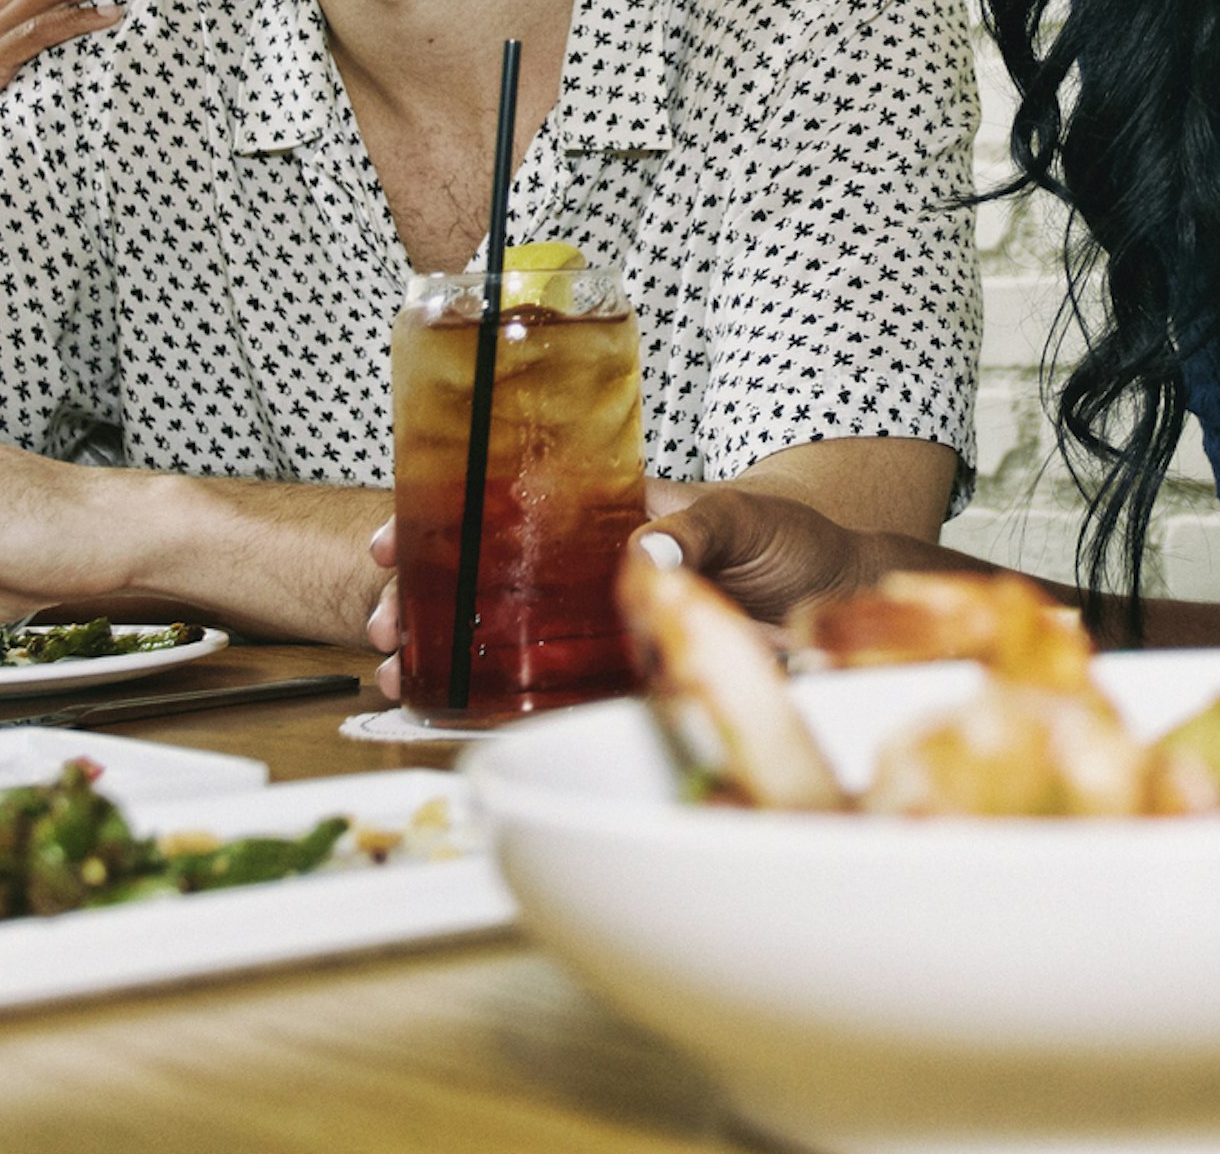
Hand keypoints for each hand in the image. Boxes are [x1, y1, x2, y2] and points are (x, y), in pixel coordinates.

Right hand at [362, 482, 858, 704]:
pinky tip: (447, 714)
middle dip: (418, 598)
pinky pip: (549, 690)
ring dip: (440, 654)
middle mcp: (586, 568)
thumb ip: (697, 527)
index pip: (504, 505)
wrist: (839, 601)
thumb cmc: (791, 541)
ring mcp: (598, 625)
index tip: (388, 539)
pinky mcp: (620, 679)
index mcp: (603, 514)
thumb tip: (647, 548)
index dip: (439, 518)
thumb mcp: (745, 515)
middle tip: (379, 620)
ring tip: (394, 674)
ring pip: (501, 637)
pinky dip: (496, 704)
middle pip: (482, 577)